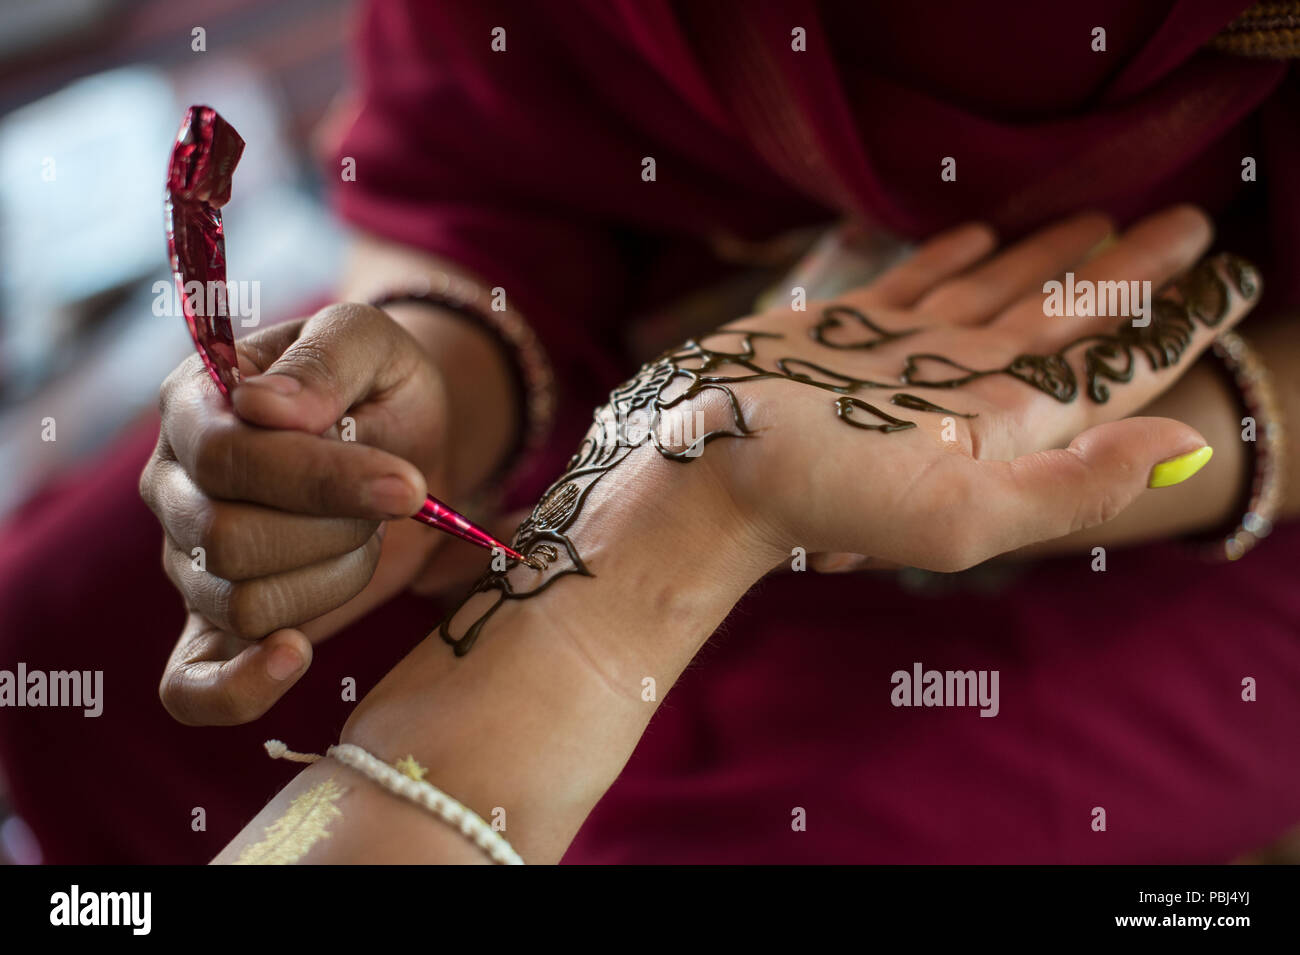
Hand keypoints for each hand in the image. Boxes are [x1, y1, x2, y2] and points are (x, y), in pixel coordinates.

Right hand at [141, 303, 455, 723]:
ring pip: (241, 602)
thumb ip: (325, 358)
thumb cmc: (382, 388)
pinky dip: (238, 688)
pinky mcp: (216, 625)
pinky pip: (190, 686)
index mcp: (195, 404)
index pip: (230, 457)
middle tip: (389, 503)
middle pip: (229, 540)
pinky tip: (295, 655)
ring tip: (362, 536)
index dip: (320, 479)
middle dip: (335, 529)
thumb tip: (265, 407)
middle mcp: (174, 484)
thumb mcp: (373, 344)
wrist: (408, 446)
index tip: (407, 484)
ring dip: (333, 576)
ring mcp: (187, 560)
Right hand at [684, 206, 1258, 571]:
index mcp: (999, 430)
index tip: (1229, 282)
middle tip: (1187, 223)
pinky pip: (915, 283)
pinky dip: (954, 255)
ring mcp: (901, 359)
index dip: (1176, 327)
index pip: (1112, 372)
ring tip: (1100, 214)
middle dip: (1130, 275)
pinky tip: (981, 233)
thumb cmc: (817, 496)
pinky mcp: (842, 333)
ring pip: (997, 295)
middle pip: (1067, 322)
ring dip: (1050, 256)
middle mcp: (957, 392)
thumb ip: (1073, 488)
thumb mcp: (956, 512)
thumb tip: (1184, 449)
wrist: (700, 469)